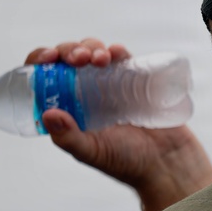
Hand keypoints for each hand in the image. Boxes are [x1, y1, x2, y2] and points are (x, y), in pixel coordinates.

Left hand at [25, 39, 211, 210]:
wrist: (169, 163)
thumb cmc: (128, 163)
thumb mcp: (92, 152)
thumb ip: (69, 137)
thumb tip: (48, 114)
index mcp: (70, 108)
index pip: (47, 78)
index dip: (42, 61)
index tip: (48, 58)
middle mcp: (87, 93)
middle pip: (69, 59)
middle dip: (69, 51)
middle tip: (78, 59)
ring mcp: (112, 85)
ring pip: (94, 54)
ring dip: (92, 47)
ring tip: (99, 58)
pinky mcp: (137, 81)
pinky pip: (124, 59)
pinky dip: (118, 50)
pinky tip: (117, 52)